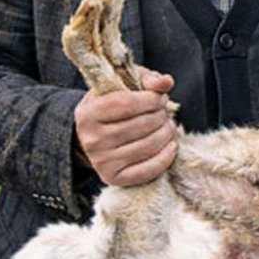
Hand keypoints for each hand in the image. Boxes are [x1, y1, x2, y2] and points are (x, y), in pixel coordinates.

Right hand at [74, 69, 176, 186]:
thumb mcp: (123, 85)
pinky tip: (170, 145)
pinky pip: (148, 170)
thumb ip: (146, 79)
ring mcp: (102, 162)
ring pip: (148, 146)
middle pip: (141, 125)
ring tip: (168, 126)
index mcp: (88, 113)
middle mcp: (92, 139)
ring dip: (167, 134)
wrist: (93, 136)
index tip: (160, 97)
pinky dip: (166, 157)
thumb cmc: (112, 105)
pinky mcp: (113, 178)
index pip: (127, 104)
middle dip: (161, 116)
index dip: (151, 99)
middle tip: (164, 112)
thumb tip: (166, 82)